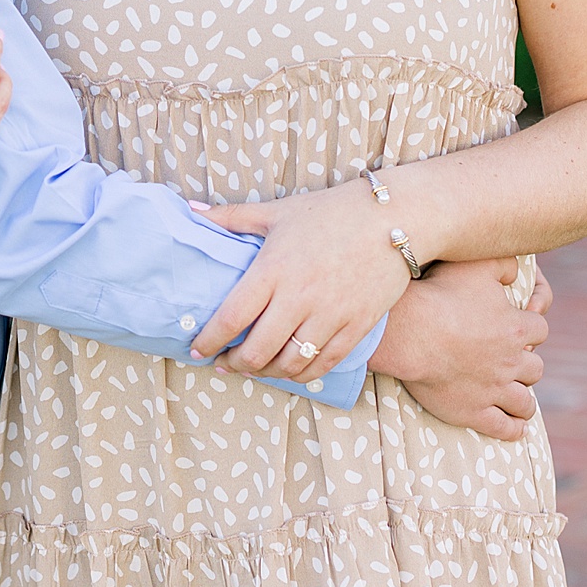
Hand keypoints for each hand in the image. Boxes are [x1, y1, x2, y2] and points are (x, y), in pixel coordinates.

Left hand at [189, 184, 411, 382]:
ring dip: (265, 373)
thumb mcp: (278, 211)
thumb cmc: (330, 212)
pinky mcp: (356, 327)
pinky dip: (301, 374)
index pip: (231, 318)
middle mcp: (299, 298)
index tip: (196, 350)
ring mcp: (330, 315)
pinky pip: (323, 364)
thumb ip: (232, 217)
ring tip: (253, 368)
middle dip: (234, 363)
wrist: (393, 219)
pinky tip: (289, 370)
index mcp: (273, 269)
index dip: (209, 341)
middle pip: (257, 351)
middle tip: (224, 363)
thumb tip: (192, 212)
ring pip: (289, 364)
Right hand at [372, 258, 551, 438]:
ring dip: (524, 400)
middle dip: (526, 365)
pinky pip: (505, 428)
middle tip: (509, 362)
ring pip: (525, 403)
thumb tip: (518, 271)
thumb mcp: (477, 265)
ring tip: (516, 398)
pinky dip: (514, 429)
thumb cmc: (441, 294)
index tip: (518, 327)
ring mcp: (494, 390)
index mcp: (516, 328)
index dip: (530, 328)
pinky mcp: (475, 412)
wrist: (410, 332)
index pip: (540, 330)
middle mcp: (511, 362)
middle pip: (536, 369)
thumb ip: (504, 263)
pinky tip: (516, 428)